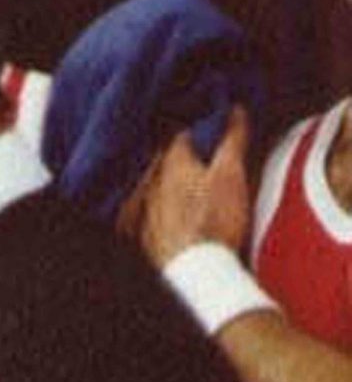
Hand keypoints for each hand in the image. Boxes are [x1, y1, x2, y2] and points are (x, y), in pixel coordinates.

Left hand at [137, 108, 250, 266]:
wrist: (196, 270)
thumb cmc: (214, 220)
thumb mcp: (231, 174)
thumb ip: (232, 140)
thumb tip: (234, 110)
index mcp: (172, 166)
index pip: (181, 139)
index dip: (198, 133)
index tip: (210, 130)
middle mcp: (152, 185)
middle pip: (166, 163)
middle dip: (181, 157)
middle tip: (198, 155)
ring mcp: (147, 211)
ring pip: (157, 188)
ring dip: (170, 183)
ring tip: (187, 185)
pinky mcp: (146, 236)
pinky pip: (150, 214)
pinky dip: (161, 209)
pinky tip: (172, 215)